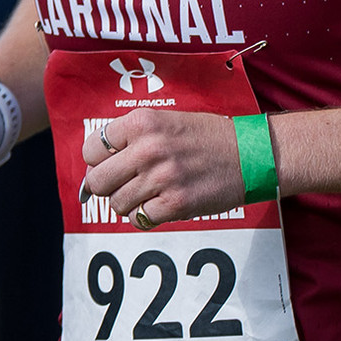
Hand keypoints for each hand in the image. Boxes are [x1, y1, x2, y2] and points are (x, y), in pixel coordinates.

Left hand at [80, 110, 243, 228]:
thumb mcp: (165, 121)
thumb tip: (93, 170)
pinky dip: (145, 216)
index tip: (111, 165)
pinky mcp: (176, 204)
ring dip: (128, 203)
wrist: (249, 153)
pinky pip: (139, 219)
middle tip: (124, 184)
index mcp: (142, 121)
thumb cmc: (205, 137)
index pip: (91, 149)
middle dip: (106, 187)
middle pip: (97, 181)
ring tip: (149, 192)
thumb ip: (130, 139)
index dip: (98, 161)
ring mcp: (162, 177)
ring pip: (116, 204)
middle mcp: (148, 148)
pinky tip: (161, 204)